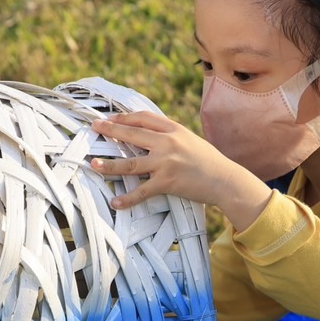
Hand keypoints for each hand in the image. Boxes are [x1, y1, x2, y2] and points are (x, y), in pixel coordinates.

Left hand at [91, 112, 271, 229]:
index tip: (110, 119)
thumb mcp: (189, 139)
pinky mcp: (168, 183)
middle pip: (132, 135)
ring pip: (131, 164)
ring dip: (110, 165)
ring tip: (94, 165)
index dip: (124, 118)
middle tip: (94, 128)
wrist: (225, 179)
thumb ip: (170, 135)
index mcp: (174, 129)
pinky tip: (116, 202)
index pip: (143, 118)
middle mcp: (168, 143)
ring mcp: (166, 163)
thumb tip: (147, 134)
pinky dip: (128, 198)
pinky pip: (142, 191)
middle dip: (110, 131)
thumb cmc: (208, 160)